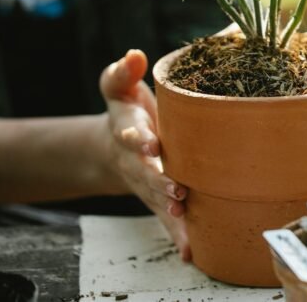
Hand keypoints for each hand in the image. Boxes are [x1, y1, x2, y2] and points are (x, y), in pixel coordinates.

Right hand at [99, 50, 190, 260]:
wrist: (116, 146)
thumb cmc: (127, 110)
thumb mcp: (118, 88)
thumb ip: (123, 72)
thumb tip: (134, 54)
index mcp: (129, 131)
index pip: (131, 134)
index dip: (138, 137)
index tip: (148, 141)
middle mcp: (137, 162)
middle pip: (145, 173)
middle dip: (159, 181)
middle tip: (175, 189)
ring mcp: (148, 183)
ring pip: (157, 200)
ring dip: (170, 211)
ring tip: (183, 218)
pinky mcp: (160, 198)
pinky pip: (169, 219)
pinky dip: (178, 235)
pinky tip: (190, 252)